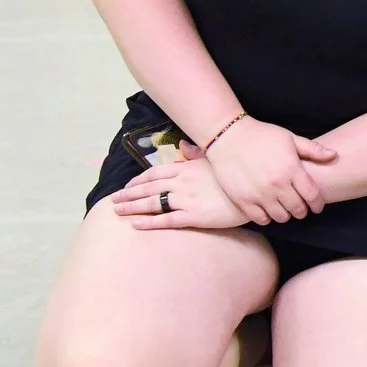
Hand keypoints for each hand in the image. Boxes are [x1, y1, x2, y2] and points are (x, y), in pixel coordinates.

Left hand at [113, 154, 248, 230]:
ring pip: (152, 203)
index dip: (139, 179)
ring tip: (117, 211)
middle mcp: (182, 183)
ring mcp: (186, 200)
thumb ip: (197, 153)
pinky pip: (165, 220)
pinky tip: (135, 223)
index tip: (128, 185)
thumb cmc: (234, 177)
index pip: (155, 173)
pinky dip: (148, 222)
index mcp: (187, 168)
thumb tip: (183, 144)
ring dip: (132, 207)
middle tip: (113, 200)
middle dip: (129, 194)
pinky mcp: (192, 217)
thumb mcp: (216, 160)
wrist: (253, 195)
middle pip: (149, 188)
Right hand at [203, 115, 337, 222]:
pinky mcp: (243, 200)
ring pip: (280, 217)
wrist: (228, 137)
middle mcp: (277, 184)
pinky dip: (268, 218)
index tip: (317, 206)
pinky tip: (269, 211)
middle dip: (302, 211)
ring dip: (286, 216)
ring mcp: (259, 194)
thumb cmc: (262, 136)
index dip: (317, 204)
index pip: (312, 195)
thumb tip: (334, 155)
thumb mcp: (290, 138)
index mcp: (291, 168)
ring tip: (286, 210)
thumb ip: (313, 150)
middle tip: (301, 209)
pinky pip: (260, 219)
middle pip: (297, 209)